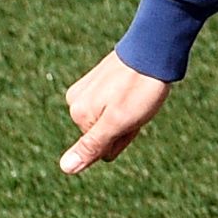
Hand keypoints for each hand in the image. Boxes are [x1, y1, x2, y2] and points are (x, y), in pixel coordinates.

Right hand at [61, 50, 172, 173]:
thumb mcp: (118, 123)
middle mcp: (76, 102)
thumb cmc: (139, 90)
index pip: (103, 149)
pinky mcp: (97, 81)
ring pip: (109, 119)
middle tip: (136, 106)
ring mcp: (86, 90)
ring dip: (127, 115)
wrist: (153, 50)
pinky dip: (126, 103)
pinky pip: (111, 105)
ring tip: (136, 96)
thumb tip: (65, 168)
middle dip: (124, 126)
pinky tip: (133, 90)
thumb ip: (91, 146)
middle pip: (104, 134)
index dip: (123, 138)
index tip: (131, 118)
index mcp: (78, 114)